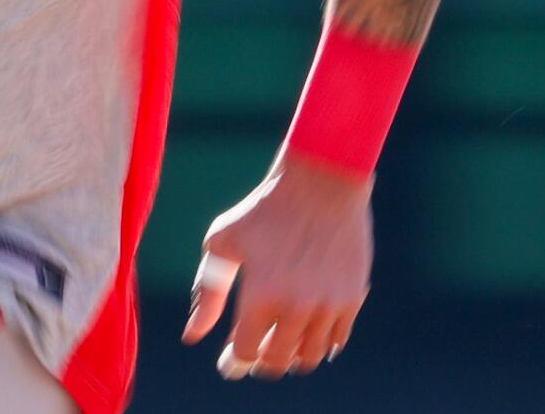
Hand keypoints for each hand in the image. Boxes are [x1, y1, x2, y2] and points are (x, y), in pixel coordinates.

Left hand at [182, 153, 372, 379]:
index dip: (235, 361)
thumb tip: (191, 337)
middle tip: (254, 352)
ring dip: (291, 356)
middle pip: (278, 361)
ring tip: (278, 342)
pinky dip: (319, 344)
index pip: (246, 352)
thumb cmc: (263, 210)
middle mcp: (298, 307)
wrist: (321, 183)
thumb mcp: (223, 243)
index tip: (228, 361)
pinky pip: (336, 341)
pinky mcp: (353, 298)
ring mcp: (330, 305)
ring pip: (309, 357)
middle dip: (262, 361)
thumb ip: (206, 294)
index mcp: (262, 294)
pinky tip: (305, 333)